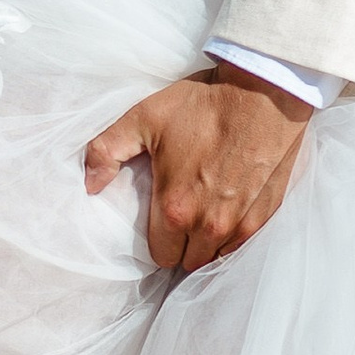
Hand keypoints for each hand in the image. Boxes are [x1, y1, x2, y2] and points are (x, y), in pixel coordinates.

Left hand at [85, 65, 311, 274]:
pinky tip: (229, 211)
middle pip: (188, 261)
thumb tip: (89, 184)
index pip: (159, 255)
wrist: (265, 93)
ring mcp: (240, 224)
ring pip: (216, 256)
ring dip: (207, 244)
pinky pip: (242, 246)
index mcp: (174, 208)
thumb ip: (107, 151)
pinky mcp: (266, 216)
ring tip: (204, 215)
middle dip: (181, 245)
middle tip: (180, 217)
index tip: (160, 219)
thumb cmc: (204, 104)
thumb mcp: (144, 118)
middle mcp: (208, 226)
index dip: (157, 239)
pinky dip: (232, 236)